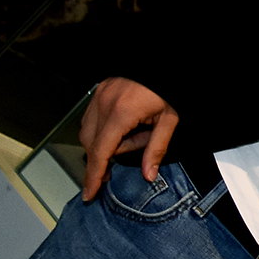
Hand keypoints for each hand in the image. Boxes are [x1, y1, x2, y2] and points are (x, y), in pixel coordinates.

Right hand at [79, 78, 179, 200]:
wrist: (163, 65)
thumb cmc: (168, 89)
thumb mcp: (169, 120)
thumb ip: (156, 148)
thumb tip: (148, 175)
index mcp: (121, 112)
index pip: (101, 152)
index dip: (94, 176)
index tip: (89, 193)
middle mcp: (104, 103)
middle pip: (92, 144)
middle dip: (106, 157)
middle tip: (129, 155)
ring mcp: (99, 95)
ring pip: (88, 131)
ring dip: (104, 143)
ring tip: (132, 136)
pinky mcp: (99, 90)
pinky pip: (91, 117)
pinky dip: (101, 129)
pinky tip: (122, 127)